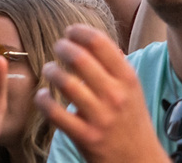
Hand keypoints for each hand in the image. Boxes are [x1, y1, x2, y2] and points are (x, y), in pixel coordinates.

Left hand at [35, 25, 166, 162]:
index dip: (79, 32)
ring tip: (49, 69)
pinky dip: (43, 100)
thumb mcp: (132, 89)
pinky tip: (42, 95)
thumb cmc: (131, 120)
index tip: (69, 32)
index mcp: (127, 78)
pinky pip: (55, 113)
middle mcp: (115, 95)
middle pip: (79, 58)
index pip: (99, 42)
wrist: (140, 160)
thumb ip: (116, 65)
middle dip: (62, 47)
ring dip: (51, 70)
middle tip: (58, 47)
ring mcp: (100, 117)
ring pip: (65, 83)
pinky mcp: (85, 137)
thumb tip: (96, 39)